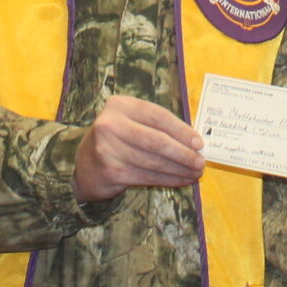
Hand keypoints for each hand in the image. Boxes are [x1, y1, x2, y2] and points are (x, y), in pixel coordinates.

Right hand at [74, 95, 204, 201]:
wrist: (85, 166)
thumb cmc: (118, 141)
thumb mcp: (132, 123)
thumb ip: (157, 127)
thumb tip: (194, 141)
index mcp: (119, 105)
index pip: (158, 116)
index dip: (181, 130)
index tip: (199, 143)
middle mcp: (110, 124)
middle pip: (157, 141)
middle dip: (183, 153)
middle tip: (201, 162)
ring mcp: (108, 149)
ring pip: (154, 161)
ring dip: (179, 169)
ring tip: (195, 172)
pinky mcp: (111, 171)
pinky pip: (147, 177)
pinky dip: (168, 179)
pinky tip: (181, 180)